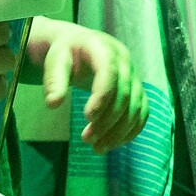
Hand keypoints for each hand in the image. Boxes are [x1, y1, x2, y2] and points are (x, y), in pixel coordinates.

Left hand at [38, 20, 147, 151]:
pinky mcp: (137, 90)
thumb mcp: (55, 61)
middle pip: (125, 94)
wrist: (80, 46)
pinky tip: (112, 143)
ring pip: (136, 107)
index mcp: (103, 49)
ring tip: (97, 148)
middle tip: (86, 139)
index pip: (110, 72)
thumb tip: (53, 104)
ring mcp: (133, 76)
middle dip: (107, 121)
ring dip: (119, 131)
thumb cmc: (66, 53)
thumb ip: (54, 80)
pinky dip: (130, 131)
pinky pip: (142, 113)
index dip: (102, 96)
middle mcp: (124, 61)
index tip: (87, 118)